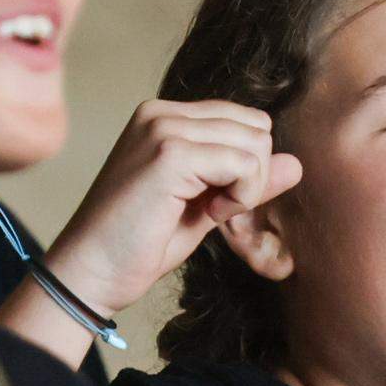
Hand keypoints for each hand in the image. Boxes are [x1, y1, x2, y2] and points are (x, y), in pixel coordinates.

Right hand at [38, 100, 299, 319]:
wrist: (89, 273)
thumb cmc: (137, 246)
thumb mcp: (204, 207)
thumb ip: (245, 180)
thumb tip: (296, 164)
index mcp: (164, 117)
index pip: (245, 121)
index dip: (246, 167)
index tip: (215, 201)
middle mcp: (161, 112)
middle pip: (257, 127)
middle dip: (252, 175)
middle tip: (216, 209)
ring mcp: (163, 128)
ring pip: (256, 143)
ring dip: (247, 187)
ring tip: (209, 211)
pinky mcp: (170, 153)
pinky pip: (245, 164)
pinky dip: (241, 196)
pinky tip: (210, 213)